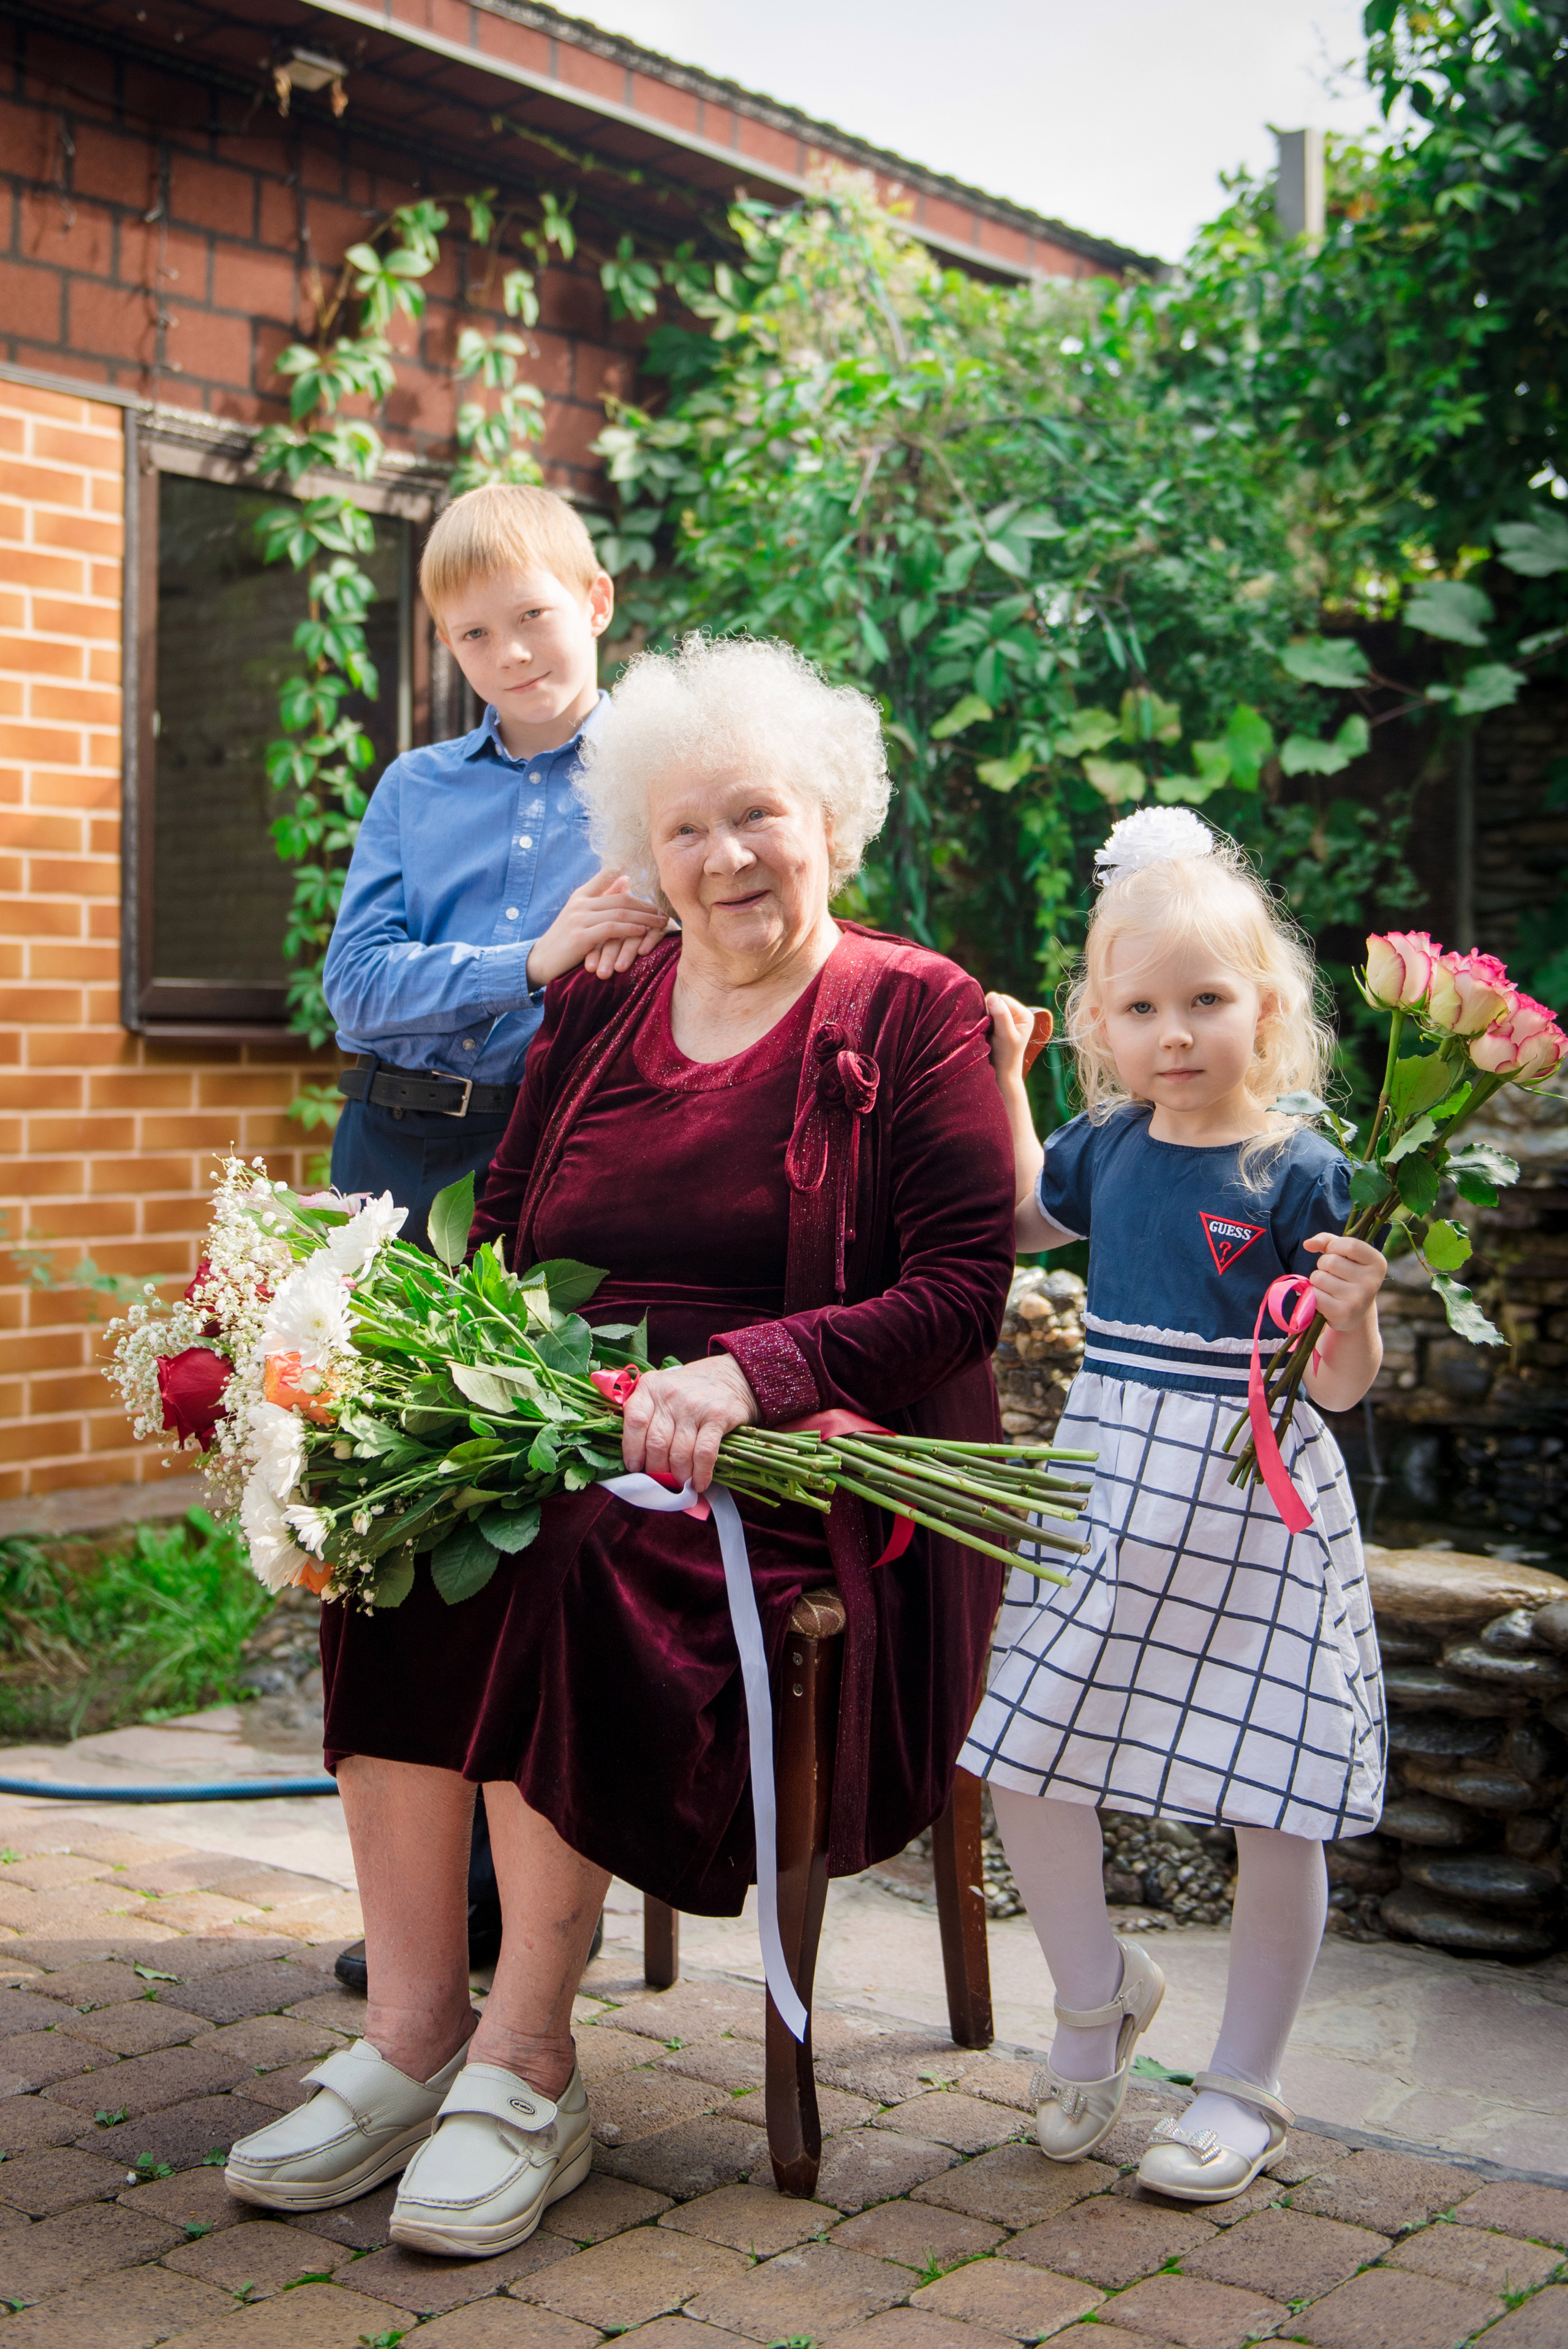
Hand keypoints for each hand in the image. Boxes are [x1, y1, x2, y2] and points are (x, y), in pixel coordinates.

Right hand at [527, 870, 668, 987]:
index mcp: (581, 895)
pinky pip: (611, 929)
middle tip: (664, 912)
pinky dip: (629, 928)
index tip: (652, 877)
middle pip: (622, 898)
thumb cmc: (565, 939)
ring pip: (619, 912)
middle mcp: (580, 903)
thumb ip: (602, 896)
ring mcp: (578, 919)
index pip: (608, 875)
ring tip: (661, 922)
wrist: (540, 961)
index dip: (633, 875)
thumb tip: (626, 878)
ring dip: (644, 917)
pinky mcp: (579, 937)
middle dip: (647, 905)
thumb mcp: (581, 914)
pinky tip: (643, 932)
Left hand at [621, 1353, 757, 1493]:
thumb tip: (637, 1457)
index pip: (635, 1422)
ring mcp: (694, 1406)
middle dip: (657, 1469)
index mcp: (651, 1387)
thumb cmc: (691, 1389)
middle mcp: (670, 1395)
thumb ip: (646, 1413)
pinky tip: (700, 1483)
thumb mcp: (662, 1389)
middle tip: (661, 1480)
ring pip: (679, 1453)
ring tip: (680, 1483)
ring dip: (679, 1475)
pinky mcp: (717, 1417)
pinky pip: (704, 1453)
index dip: (632, 1449)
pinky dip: (701, 1473)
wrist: (733, 1375)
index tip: (635, 1466)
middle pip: (656, 1443)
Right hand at [987, 991, 1034, 1086]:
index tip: (992, 1026)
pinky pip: (987, 1014)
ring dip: (985, 1017)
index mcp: (1024, 1014)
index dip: (992, 1009)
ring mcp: (1009, 1018)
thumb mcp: (1005, 1035)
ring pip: (990, 1007)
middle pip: (996, 1001)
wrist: (1001, 1073)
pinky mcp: (1000, 1023)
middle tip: (989, 1030)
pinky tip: (986, 1031)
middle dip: (988, 1012)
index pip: (1003, 999)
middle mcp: (1018, 1014)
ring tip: (987, 1032)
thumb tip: (992, 996)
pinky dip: (983, 1021)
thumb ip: (1001, 1015)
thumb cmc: (1005, 1056)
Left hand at [1303, 1232, 1387, 1330]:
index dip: (1334, 1246)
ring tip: (1330, 1287)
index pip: (1350, 1245)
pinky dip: (1313, 1294)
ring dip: (1317, 1280)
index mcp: (1377, 1263)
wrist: (1356, 1314)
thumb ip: (1328, 1241)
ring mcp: (1358, 1299)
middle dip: (1323, 1265)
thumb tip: (1307, 1244)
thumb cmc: (1348, 1276)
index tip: (1333, 1251)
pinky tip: (1326, 1299)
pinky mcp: (1343, 1313)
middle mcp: (1371, 1281)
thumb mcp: (1345, 1255)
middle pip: (1330, 1261)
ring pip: (1319, 1277)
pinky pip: (1314, 1294)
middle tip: (1333, 1275)